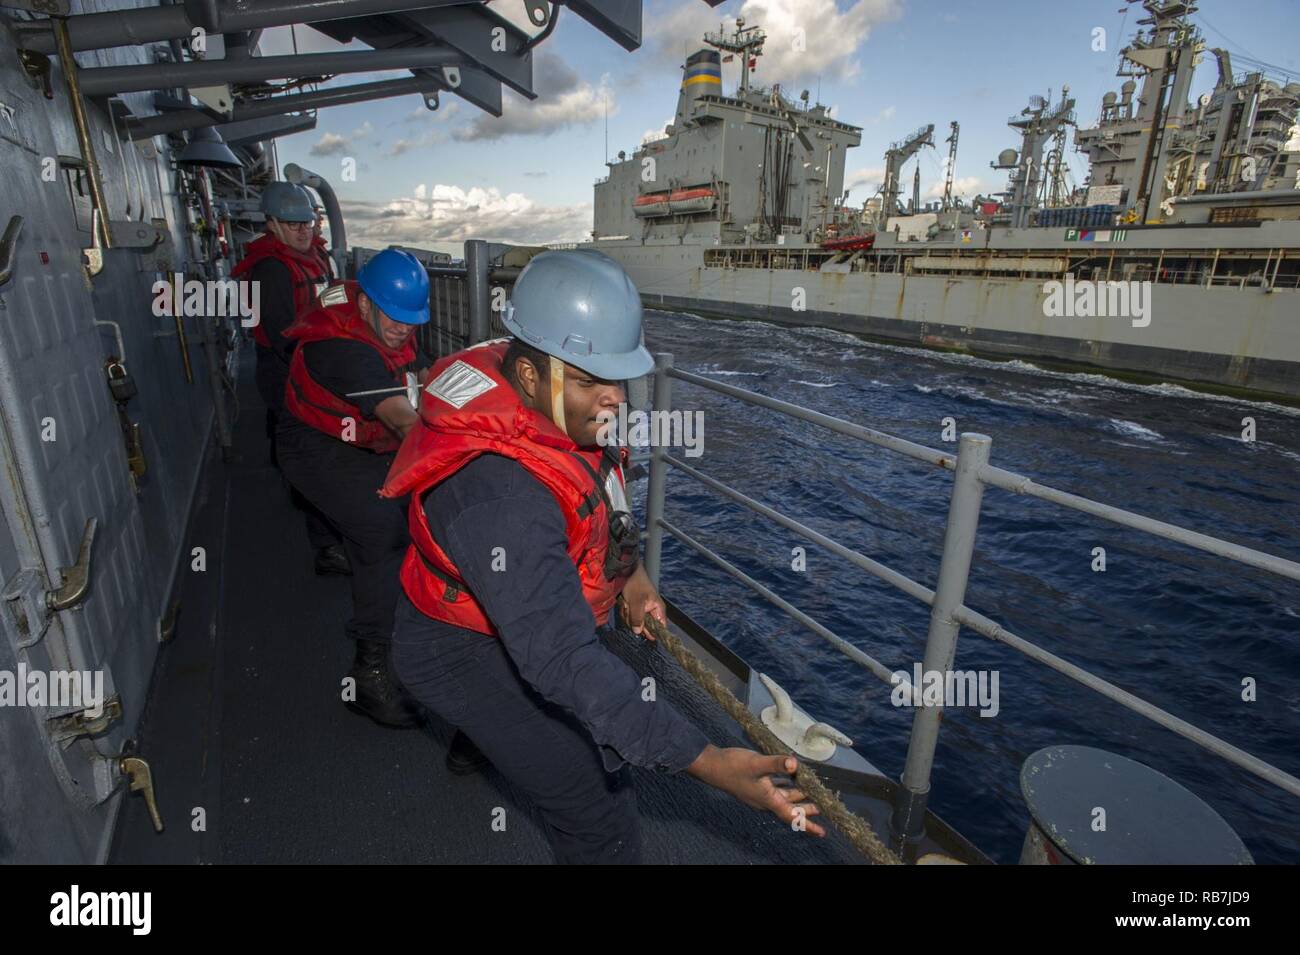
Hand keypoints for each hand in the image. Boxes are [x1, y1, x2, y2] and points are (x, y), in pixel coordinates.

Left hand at [618, 564, 664, 639]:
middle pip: (644, 628)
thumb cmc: (635, 584)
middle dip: (634, 620)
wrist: (626, 571)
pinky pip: (629, 617)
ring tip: (627, 603)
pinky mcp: (634, 609)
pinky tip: (624, 603)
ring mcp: (642, 611)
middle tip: (630, 609)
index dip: (652, 633)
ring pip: (634, 623)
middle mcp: (651, 612)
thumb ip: (638, 618)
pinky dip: (624, 612)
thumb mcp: (637, 601)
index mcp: (658, 610)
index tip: (642, 632)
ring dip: (628, 615)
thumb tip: (638, 632)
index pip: (660, 629)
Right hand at [686, 745, 824, 836]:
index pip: (792, 816)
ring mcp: (760, 793)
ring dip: (798, 795)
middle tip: (822, 808)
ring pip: (784, 796)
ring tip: (812, 792)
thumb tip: (795, 763)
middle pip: (791, 807)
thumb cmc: (733, 767)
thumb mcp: (757, 764)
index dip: (808, 824)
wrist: (711, 765)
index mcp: (769, 800)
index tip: (822, 832)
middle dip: (806, 809)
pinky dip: (786, 784)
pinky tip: (791, 776)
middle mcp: (766, 800)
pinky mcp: (755, 784)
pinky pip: (776, 787)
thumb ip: (776, 764)